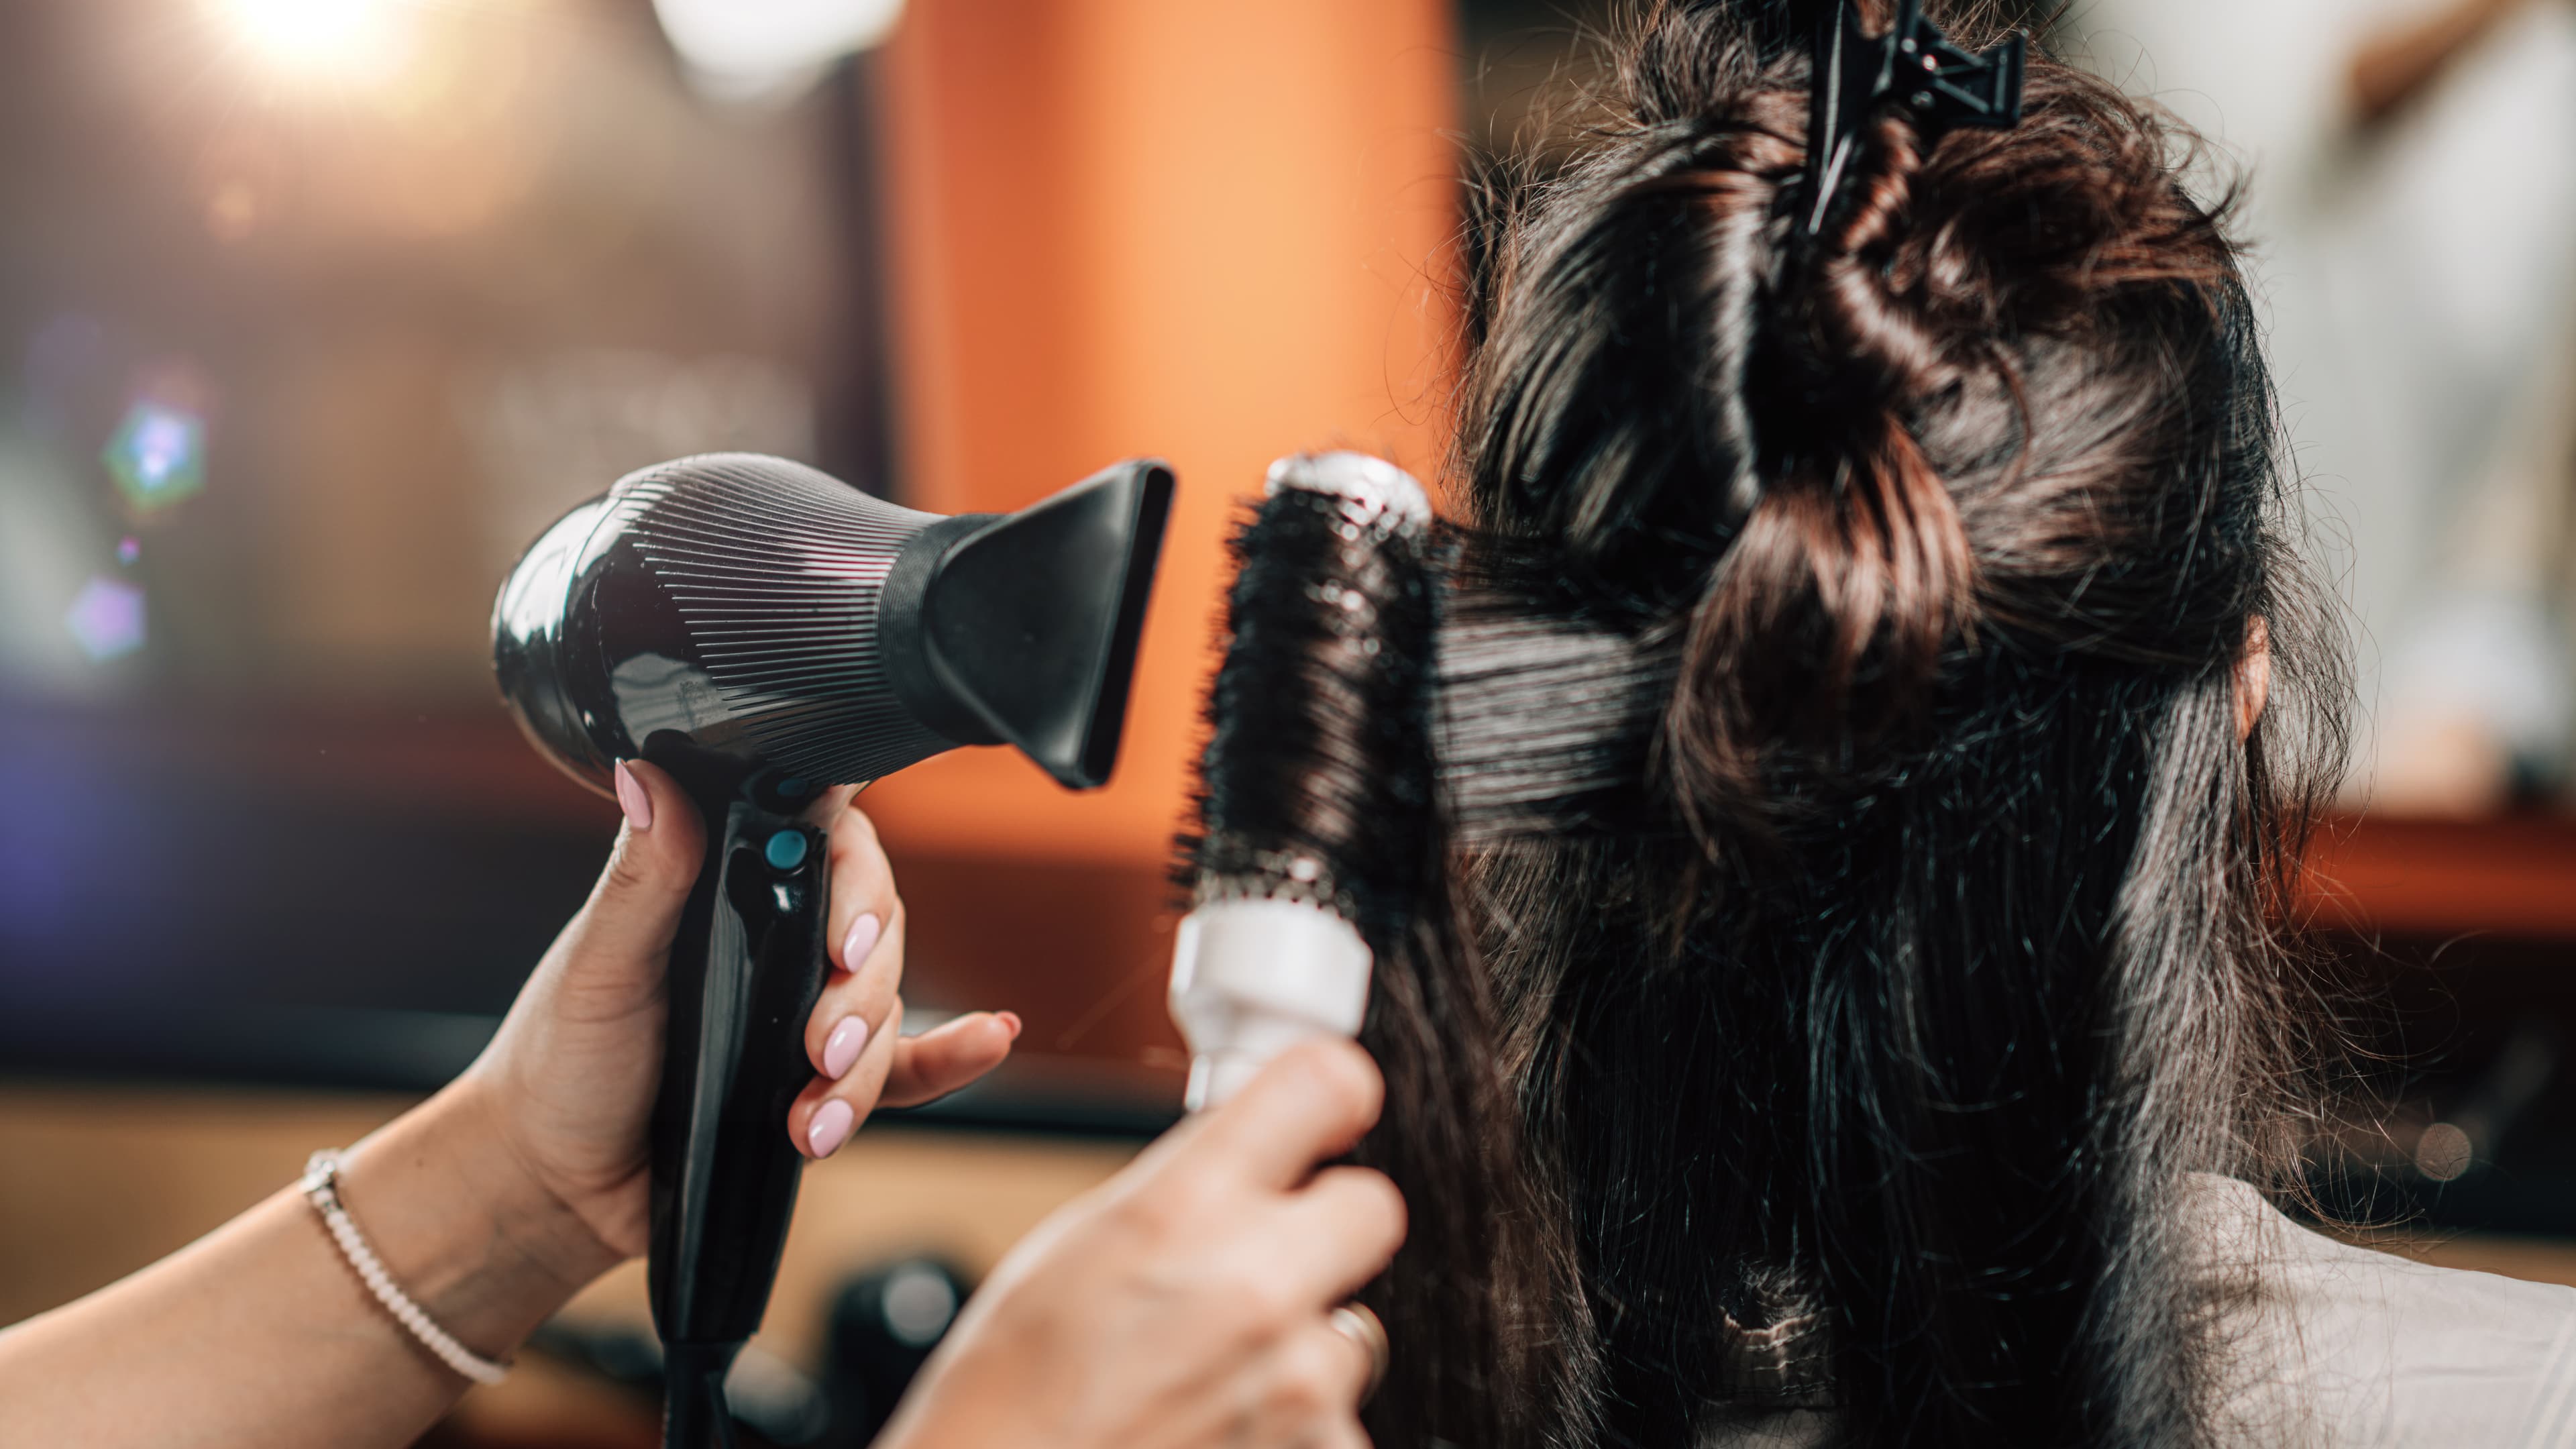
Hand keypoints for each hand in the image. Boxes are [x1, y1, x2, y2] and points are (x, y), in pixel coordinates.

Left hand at [455, 760, 1019, 1275]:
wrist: (555, 1186)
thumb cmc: (561, 1066)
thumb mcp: (597, 966)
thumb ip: (642, 878)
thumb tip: (648, 779)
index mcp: (727, 886)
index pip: (824, 839)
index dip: (854, 873)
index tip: (841, 932)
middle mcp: (778, 938)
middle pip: (874, 926)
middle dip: (861, 989)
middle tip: (820, 1042)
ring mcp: (805, 1010)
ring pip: (888, 1005)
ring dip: (864, 1063)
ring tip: (813, 1113)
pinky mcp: (823, 1083)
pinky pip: (909, 1063)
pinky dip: (954, 1055)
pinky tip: (987, 1040)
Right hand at [877, 1039, 1406, 1448]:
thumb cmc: (1006, 1397)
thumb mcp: (1071, 1249)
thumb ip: (1178, 1192)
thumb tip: (1242, 1157)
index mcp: (1182, 1208)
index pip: (1325, 1083)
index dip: (1332, 1095)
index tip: (1330, 1110)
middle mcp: (1256, 1285)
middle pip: (1373, 1206)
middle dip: (1327, 1226)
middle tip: (1269, 1258)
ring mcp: (1297, 1381)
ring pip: (1354, 1330)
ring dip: (1302, 1345)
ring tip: (1212, 1374)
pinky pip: (1337, 1418)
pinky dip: (1293, 1426)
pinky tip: (1219, 1426)